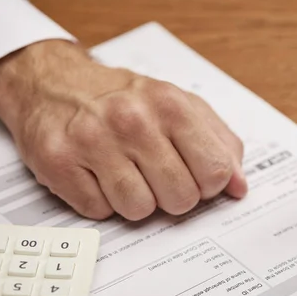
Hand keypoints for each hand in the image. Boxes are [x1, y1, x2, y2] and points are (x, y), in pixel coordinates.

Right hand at [0, 40, 246, 219]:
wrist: (58, 83)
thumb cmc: (127, 99)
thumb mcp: (183, 107)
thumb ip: (220, 144)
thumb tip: (239, 187)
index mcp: (171, 105)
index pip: (215, 172)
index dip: (209, 185)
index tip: (197, 177)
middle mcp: (133, 121)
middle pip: (180, 198)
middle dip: (174, 196)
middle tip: (159, 175)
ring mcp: (93, 141)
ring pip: (139, 210)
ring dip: (137, 200)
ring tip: (127, 173)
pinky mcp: (59, 162)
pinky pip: (99, 212)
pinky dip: (103, 201)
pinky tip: (99, 175)